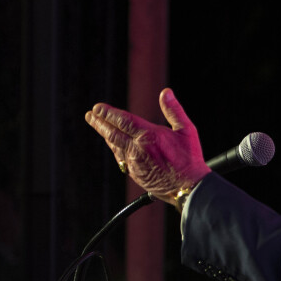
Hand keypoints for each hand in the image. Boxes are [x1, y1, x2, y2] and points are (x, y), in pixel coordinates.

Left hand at [85, 88, 210, 203]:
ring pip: (114, 146)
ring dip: (104, 135)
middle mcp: (138, 149)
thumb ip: (174, 110)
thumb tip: (166, 92)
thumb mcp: (187, 130)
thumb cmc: (190, 159)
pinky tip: (113, 144)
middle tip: (90, 115)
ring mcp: (135, 163)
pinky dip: (115, 148)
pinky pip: (121, 158)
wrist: (189, 187)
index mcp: (150, 136)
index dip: (108, 113)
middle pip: (112, 133)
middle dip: (99, 122)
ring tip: (98, 126)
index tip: (98, 108)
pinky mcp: (135, 174)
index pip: (123, 121)